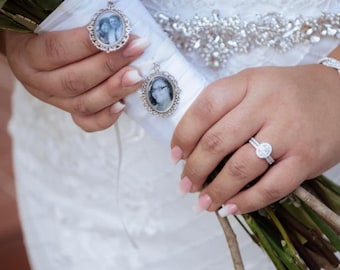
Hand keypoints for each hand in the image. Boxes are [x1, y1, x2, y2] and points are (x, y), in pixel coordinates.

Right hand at [5, 27, 148, 130]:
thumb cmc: (43, 29)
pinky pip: (87, 122)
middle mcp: (39, 82)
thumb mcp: (48, 20)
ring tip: (136, 77)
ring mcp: (55, 100)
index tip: (120, 31)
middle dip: (110, 65)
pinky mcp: (69, 111)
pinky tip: (123, 106)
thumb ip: (72, 20)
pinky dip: (105, 118)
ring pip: (84, 103)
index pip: (58, 50)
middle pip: (76, 80)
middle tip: (136, 50)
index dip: (90, 42)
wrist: (30, 47)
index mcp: (28, 55)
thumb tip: (107, 21)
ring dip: (114, 90)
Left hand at [171, 64, 339, 214]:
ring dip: (216, 190)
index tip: (175, 155)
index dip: (183, 135)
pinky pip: (271, 186)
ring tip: (203, 202)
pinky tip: (231, 207)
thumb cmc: (286, 92)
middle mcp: (266, 105)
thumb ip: (223, 106)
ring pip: (241, 167)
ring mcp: (288, 132)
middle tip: (185, 184)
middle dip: (194, 169)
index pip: (205, 108)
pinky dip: (247, 201)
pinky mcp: (306, 158)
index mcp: (247, 83)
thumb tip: (190, 143)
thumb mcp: (253, 84)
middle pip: (217, 141)